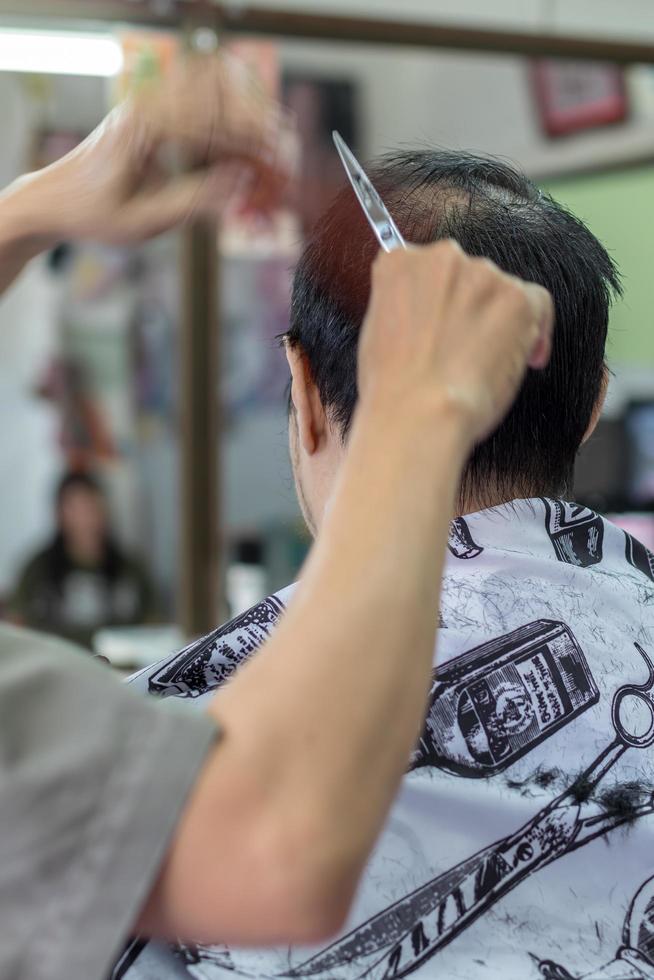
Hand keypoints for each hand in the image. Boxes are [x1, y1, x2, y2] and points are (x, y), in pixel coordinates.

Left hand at [7, 52, 297, 246]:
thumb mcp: (145, 220)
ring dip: (243, 113)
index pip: (212, 120)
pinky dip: (225, 120)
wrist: (54, 201)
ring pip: (210, 87)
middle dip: (256, 120)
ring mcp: (147, 104)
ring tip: (272, 142)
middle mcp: (145, 104)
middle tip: (284, 146)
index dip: (252, 140)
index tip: (280, 159)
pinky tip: (245, 146)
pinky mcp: (151, 113)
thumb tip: (240, 182)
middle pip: (217, 92)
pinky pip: (198, 102)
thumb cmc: (92, 214)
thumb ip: (194, 200)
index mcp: (142, 126)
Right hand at [358, 240, 552, 447]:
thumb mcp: (377, 331)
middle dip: (470, 309)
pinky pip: (538, 303)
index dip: (440, 301)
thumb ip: (404, 308)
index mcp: (400, 263)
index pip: (429, 269)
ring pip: (503, 291)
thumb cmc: (392, 387)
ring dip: (499, 321)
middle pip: (468, 277)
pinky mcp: (517, 299)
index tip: (444, 325)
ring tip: (488, 364)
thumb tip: (428, 318)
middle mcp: (442, 256)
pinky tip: (527, 359)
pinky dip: (536, 330)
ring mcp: (482, 274)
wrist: (417, 411)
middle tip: (465, 350)